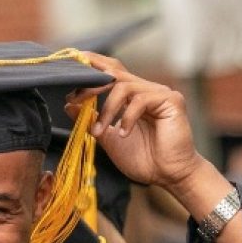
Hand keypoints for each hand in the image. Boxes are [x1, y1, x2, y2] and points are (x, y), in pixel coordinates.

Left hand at [68, 54, 203, 193]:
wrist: (169, 177)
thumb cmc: (144, 160)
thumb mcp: (109, 139)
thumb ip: (92, 120)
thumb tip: (70, 104)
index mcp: (132, 96)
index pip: (110, 71)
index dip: (92, 65)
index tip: (70, 71)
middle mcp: (146, 89)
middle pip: (115, 71)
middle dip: (92, 83)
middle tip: (75, 99)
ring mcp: (159, 93)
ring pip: (124, 86)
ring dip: (107, 109)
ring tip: (101, 131)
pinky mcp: (171, 101)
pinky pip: (141, 100)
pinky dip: (127, 117)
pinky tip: (124, 133)